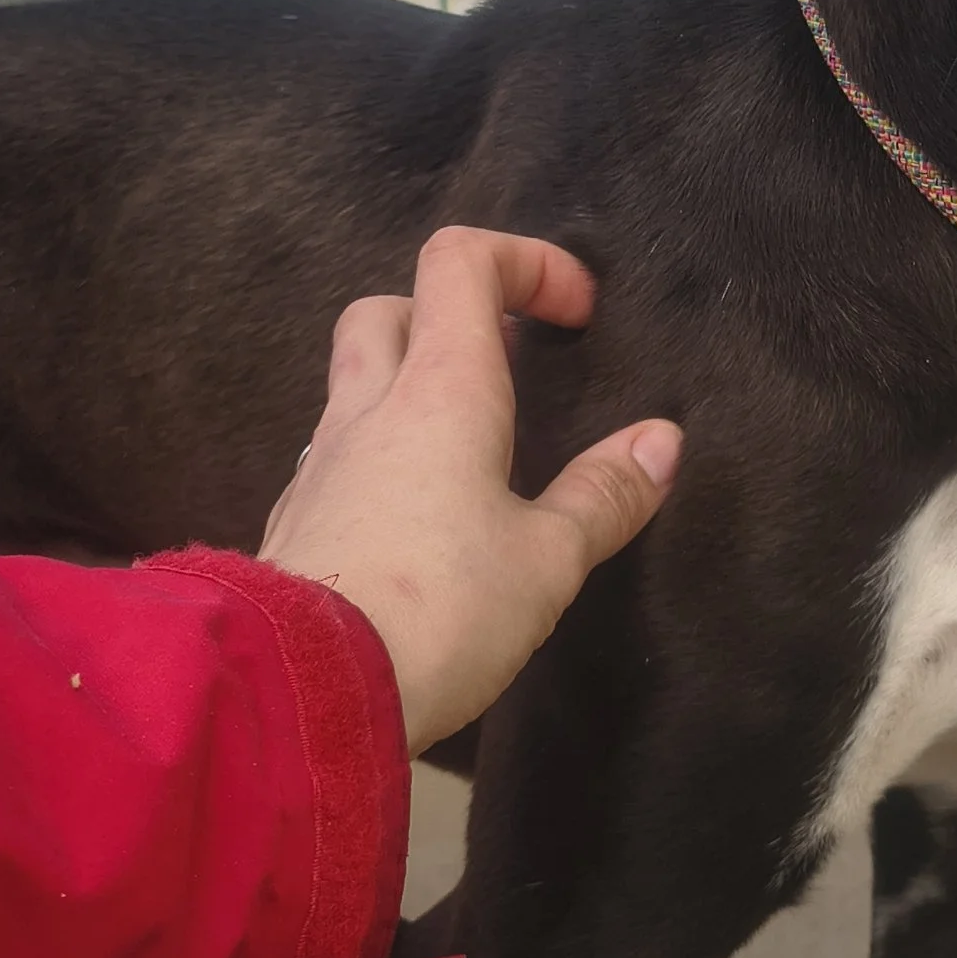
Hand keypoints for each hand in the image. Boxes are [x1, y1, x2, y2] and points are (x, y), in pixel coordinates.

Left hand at [259, 226, 679, 755]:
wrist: (301, 695)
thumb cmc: (441, 610)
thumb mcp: (547, 560)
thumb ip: (603, 495)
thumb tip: (661, 440)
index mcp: (441, 390)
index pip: (461, 261)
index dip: (525, 261)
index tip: (577, 314)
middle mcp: (369, 410)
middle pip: (388, 308)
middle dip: (447, 316)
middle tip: (506, 370)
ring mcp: (320, 466)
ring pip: (355, 386)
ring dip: (410, 391)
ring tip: (470, 456)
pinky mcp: (295, 524)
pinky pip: (337, 459)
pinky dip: (381, 461)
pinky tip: (416, 524)